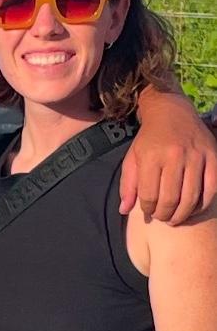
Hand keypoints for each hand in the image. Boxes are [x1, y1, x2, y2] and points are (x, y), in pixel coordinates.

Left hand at [122, 95, 216, 223]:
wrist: (171, 112)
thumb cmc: (148, 139)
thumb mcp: (132, 158)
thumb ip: (127, 185)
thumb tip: (124, 210)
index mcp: (151, 157)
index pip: (149, 195)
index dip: (148, 209)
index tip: (148, 212)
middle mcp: (174, 156)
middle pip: (171, 199)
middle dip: (165, 214)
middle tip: (163, 218)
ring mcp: (196, 157)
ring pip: (192, 197)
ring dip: (183, 214)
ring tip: (175, 218)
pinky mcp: (213, 157)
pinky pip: (212, 189)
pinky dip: (203, 205)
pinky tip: (193, 209)